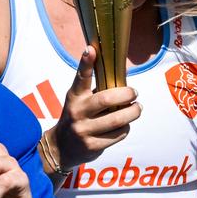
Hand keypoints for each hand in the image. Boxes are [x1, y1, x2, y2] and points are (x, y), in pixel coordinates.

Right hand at [51, 45, 138, 168]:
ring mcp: (83, 130)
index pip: (80, 77)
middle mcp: (77, 112)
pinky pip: (119, 133)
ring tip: (136, 109)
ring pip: (118, 119)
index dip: (86, 63)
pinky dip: (125, 128)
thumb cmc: (78, 117)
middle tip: (134, 93)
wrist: (61, 148)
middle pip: (107, 99)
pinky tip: (122, 126)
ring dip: (133, 112)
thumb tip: (124, 79)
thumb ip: (97, 91)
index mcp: (74, 97)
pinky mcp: (92, 145)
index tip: (91, 49)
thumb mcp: (80, 102)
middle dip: (127, 94)